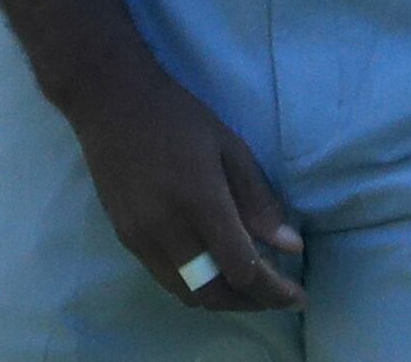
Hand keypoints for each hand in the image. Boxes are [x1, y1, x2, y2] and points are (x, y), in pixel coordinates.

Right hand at [56, 63, 303, 310]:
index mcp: (200, 202)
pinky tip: (215, 270)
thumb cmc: (180, 119)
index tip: (297, 295)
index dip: (272, 290)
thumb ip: (259, 202)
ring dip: (221, 299)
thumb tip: (290, 246)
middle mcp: (166, 230)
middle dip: (250, 304)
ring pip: (185, 293)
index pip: (241, 268)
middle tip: (277, 296)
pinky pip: (165, 279)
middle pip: (212, 293)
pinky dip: (194, 285)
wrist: (112, 105)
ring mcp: (140, 238)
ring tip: (251, 290)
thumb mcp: (231, 149)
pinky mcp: (125, 239)